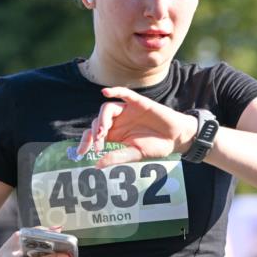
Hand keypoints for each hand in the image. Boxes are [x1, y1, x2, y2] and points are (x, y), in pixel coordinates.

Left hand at [77, 88, 197, 167]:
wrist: (176, 138)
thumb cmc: (156, 147)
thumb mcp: (135, 154)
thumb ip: (116, 157)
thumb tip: (97, 165)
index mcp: (115, 134)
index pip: (94, 134)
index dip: (85, 142)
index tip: (81, 153)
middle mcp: (118, 121)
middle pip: (98, 121)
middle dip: (96, 132)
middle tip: (99, 143)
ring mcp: (127, 110)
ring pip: (107, 108)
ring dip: (103, 119)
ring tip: (103, 131)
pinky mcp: (138, 102)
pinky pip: (124, 93)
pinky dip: (114, 90)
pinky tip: (106, 92)